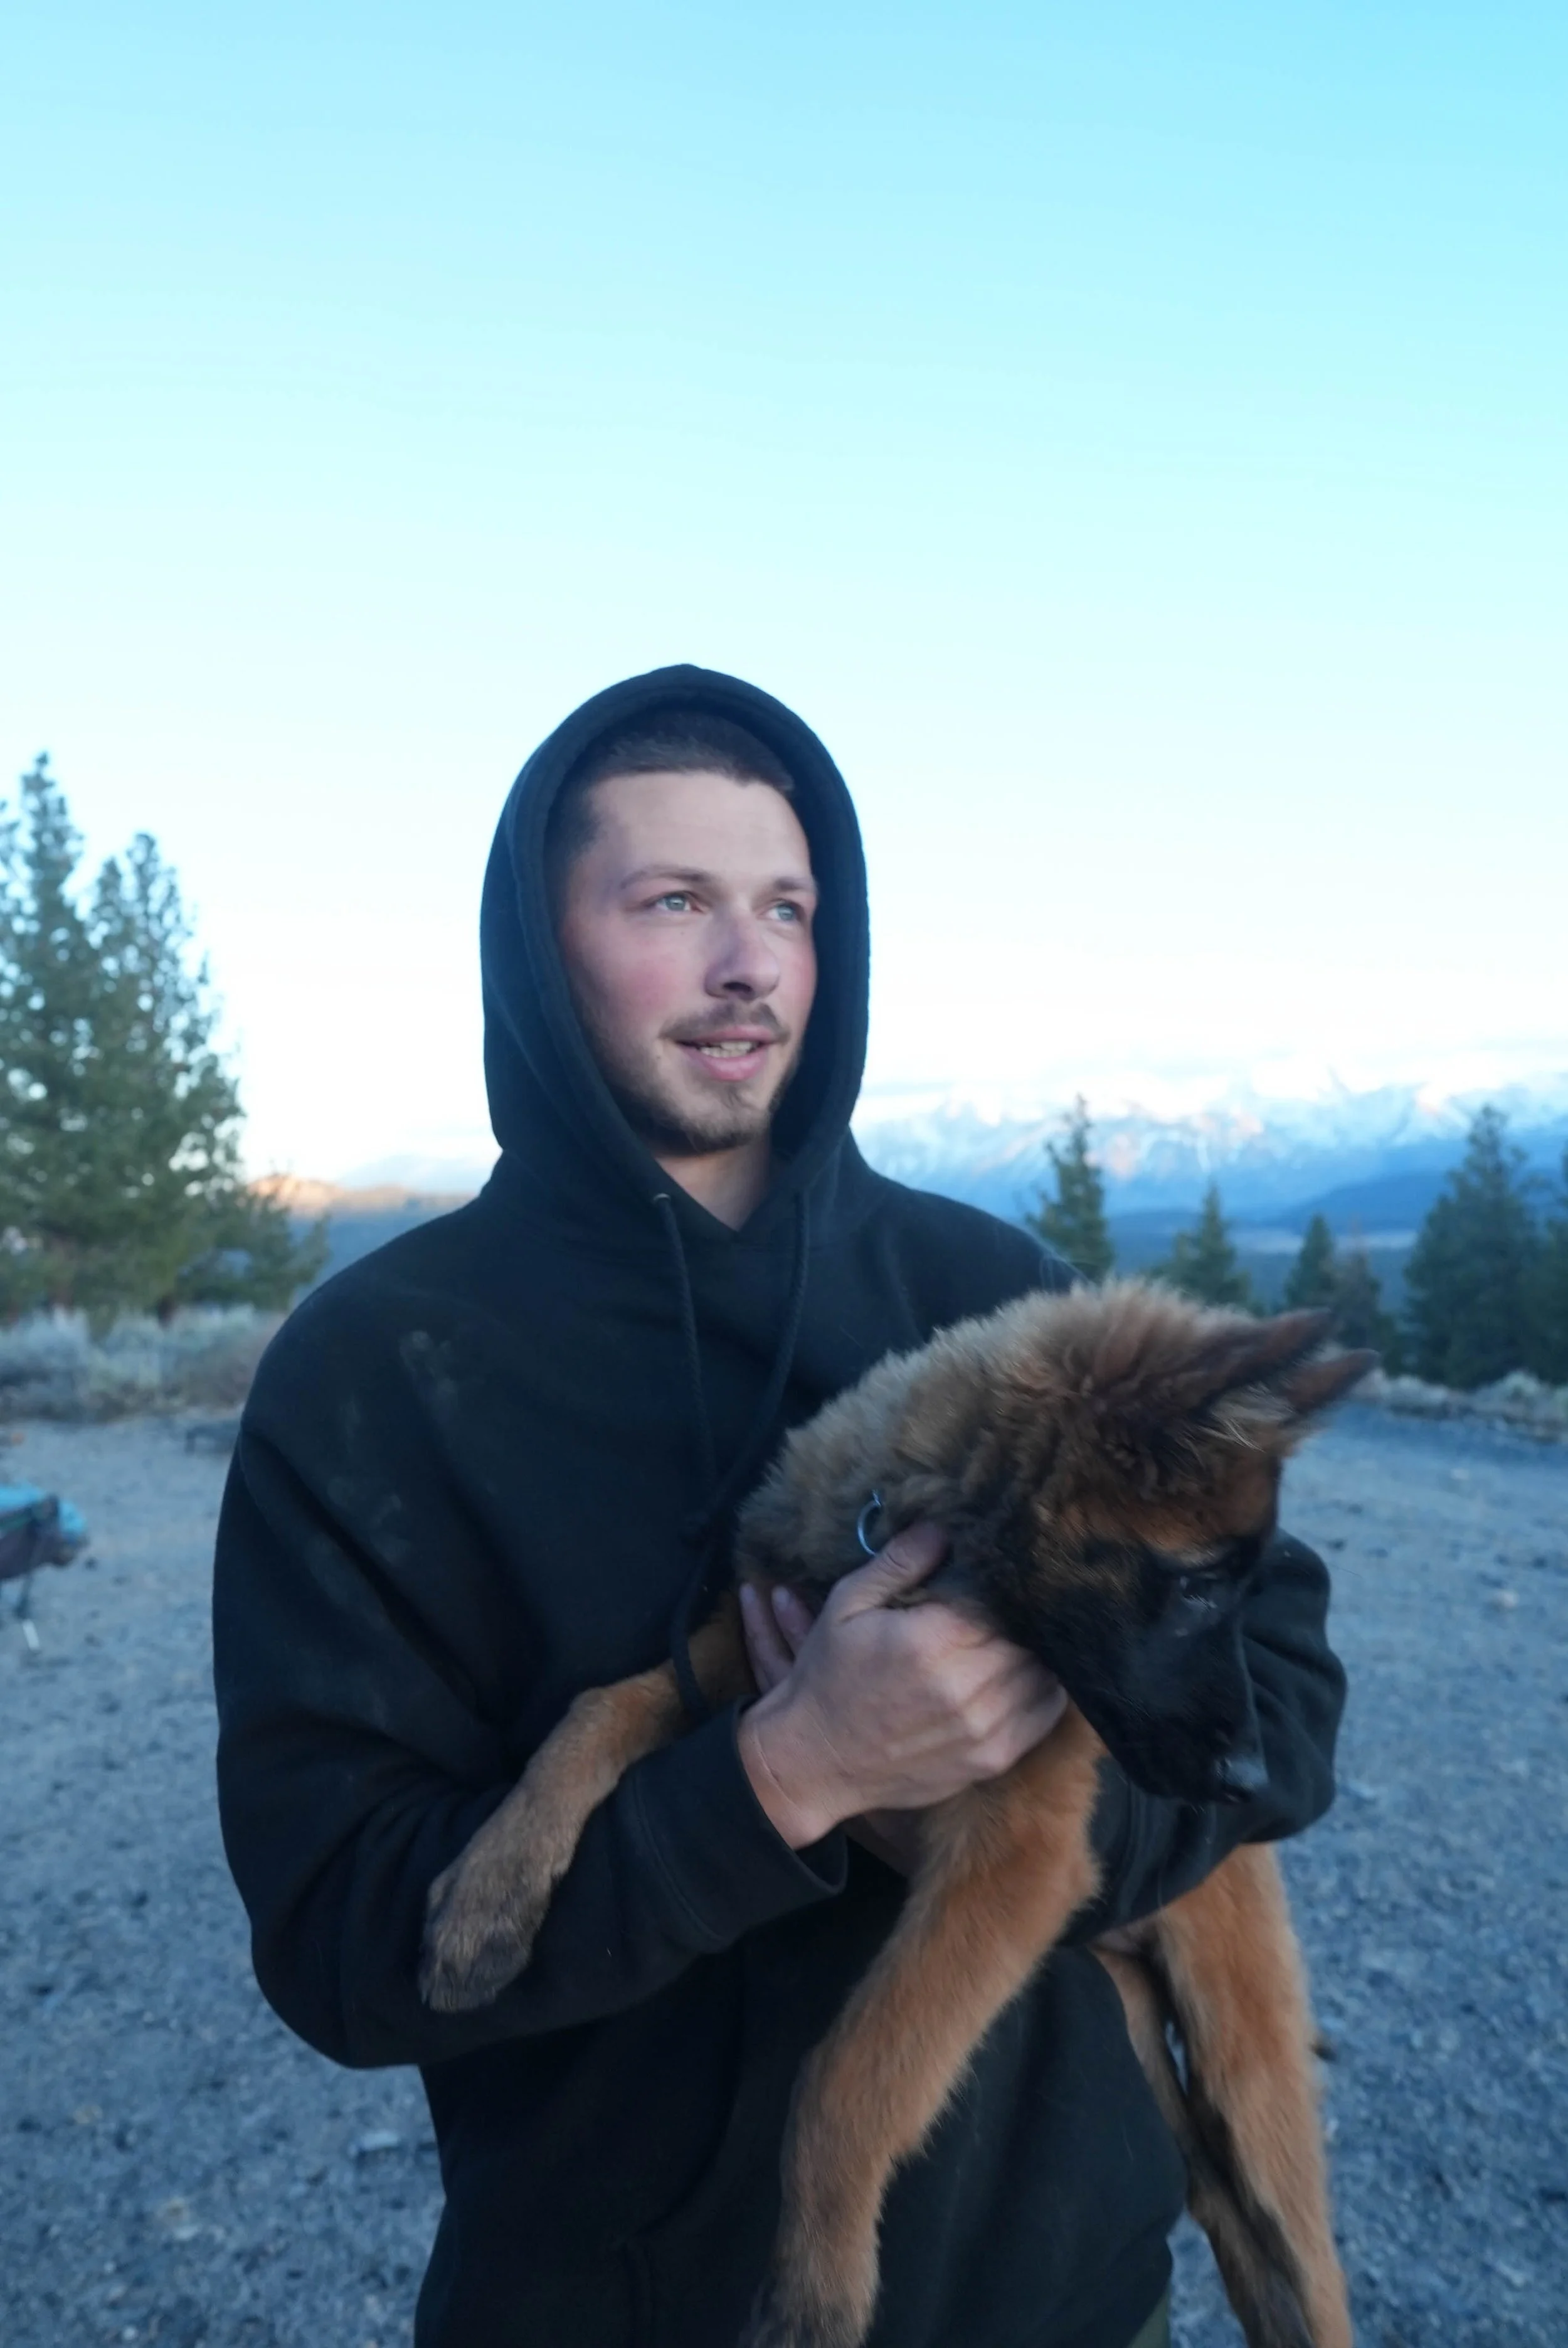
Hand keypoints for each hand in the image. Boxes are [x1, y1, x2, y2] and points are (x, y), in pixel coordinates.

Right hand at [736, 1522, 1066, 1849]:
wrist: (818, 1762)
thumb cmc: (830, 1676)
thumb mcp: (847, 1606)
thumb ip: (898, 1563)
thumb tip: (942, 1527)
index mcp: (928, 1641)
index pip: (1000, 1598)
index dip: (1003, 1583)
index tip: (995, 1574)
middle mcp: (964, 1687)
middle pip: (1027, 1634)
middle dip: (1021, 1616)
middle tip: (1010, 1603)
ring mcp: (984, 1729)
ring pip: (1043, 1672)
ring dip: (1036, 1650)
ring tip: (1016, 1636)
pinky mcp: (994, 1760)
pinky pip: (1045, 1713)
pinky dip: (1043, 1688)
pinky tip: (1022, 1673)